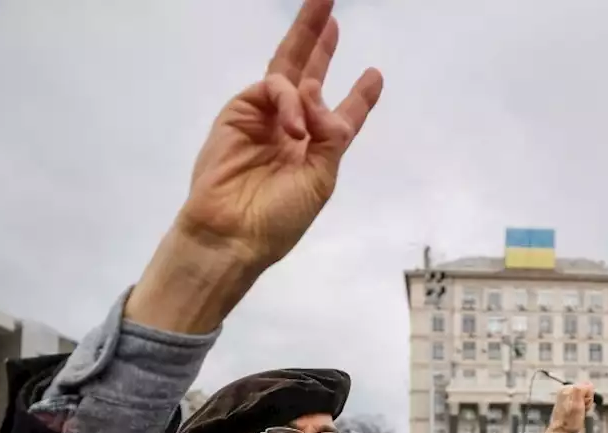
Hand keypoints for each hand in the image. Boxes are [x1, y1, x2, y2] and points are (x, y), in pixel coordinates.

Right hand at [174, 0, 383, 270]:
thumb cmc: (278, 218)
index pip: (340, 116)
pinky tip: (295, 126)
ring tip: (319, 81)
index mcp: (314, 150)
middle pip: (306, 73)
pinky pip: (273, 89)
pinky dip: (291, 101)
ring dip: (312, 53)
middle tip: (329, 3)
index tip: (375, 76)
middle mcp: (290, 128)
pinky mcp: (240, 112)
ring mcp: (263, 117)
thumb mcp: (320, 180)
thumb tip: (320, 97)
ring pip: (287, 70)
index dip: (359, 97)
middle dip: (319, 39)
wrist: (233, 234)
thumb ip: (331, 136)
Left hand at [547, 383, 595, 432]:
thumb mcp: (577, 404)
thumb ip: (582, 390)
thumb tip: (588, 384)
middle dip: (586, 402)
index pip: (588, 387)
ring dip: (584, 406)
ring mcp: (566, 397)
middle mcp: (565, 390)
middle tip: (580, 411)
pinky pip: (581, 402)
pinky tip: (576, 414)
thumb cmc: (569, 422)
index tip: (583, 406)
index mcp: (567, 388)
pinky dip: (581, 409)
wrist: (561, 432)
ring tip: (578, 414)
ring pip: (584, 398)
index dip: (588, 399)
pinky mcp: (567, 403)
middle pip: (586, 392)